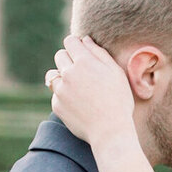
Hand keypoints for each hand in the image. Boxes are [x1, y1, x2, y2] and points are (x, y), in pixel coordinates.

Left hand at [47, 34, 135, 150]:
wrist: (110, 131)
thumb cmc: (119, 100)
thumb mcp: (115, 72)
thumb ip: (99, 53)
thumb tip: (85, 40)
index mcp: (84, 62)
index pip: (70, 41)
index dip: (76, 45)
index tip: (81, 51)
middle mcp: (68, 73)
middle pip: (60, 56)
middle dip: (69, 59)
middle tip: (83, 71)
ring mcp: (60, 90)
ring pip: (52, 75)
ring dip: (62, 76)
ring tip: (77, 86)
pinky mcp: (57, 105)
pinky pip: (56, 94)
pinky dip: (64, 96)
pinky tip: (79, 103)